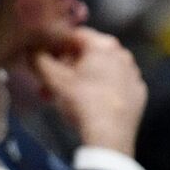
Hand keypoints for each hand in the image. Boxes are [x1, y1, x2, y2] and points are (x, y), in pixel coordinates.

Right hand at [32, 28, 145, 153]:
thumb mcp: (52, 78)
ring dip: (82, 79)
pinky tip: (89, 104)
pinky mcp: (138, 93)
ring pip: (101, 70)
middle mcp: (122, 54)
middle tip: (51, 84)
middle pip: (87, 54)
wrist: (110, 134)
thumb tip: (31, 49)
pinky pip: (115, 85)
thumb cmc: (81, 101)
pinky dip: (101, 90)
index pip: (73, 35)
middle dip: (66, 67)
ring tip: (67, 98)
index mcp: (103, 45)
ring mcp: (133, 74)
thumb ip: (38, 58)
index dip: (55, 47)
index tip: (44, 61)